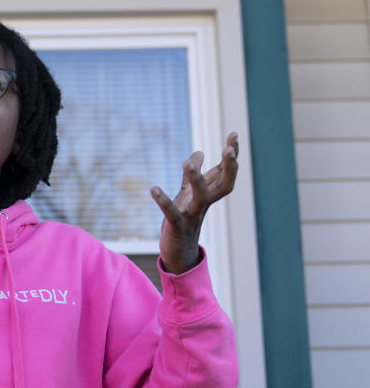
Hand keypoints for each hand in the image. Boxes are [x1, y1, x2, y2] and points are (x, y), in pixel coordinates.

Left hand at [150, 132, 238, 273]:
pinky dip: (163, 201)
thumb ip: (193, 174)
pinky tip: (153, 189)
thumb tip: (199, 153)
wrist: (178, 253)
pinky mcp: (177, 226)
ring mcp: (193, 215)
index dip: (231, 156)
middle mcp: (204, 204)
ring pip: (201, 197)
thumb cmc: (184, 220)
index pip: (224, 173)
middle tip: (229, 149)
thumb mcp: (188, 194)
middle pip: (224, 184)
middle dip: (229, 167)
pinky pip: (172, 213)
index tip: (234, 134)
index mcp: (208, 195)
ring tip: (185, 162)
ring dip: (196, 179)